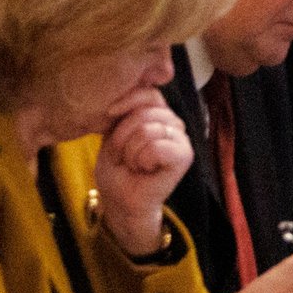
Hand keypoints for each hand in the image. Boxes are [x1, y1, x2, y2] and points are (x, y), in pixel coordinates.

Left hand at [89, 94, 190, 257]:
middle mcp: (173, 121)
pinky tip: (144, 169)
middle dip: (122, 137)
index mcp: (157, 113)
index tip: (108, 115)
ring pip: (148, 130)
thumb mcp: (112, 134)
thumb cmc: (116, 169)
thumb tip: (128, 91)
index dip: (126, 101)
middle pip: (144, 112)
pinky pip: (157, 147)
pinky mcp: (185, 155)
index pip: (149, 93)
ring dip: (130, 152)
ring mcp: (181, 137)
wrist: (121, 202)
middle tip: (122, 156)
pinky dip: (142, 160)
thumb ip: (124, 113)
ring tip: (132, 164)